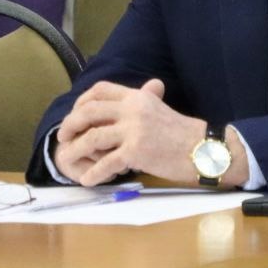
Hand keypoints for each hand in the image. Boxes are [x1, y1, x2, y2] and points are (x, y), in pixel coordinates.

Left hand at [53, 79, 213, 185]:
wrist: (205, 150)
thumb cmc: (184, 133)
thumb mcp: (161, 109)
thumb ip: (148, 98)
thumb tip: (150, 86)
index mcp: (137, 97)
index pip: (100, 90)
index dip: (81, 101)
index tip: (74, 113)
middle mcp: (132, 109)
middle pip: (89, 111)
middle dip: (71, 124)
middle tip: (62, 137)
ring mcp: (134, 130)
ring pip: (93, 137)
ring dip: (75, 150)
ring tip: (66, 160)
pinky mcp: (136, 152)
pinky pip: (107, 162)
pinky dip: (94, 173)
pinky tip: (88, 180)